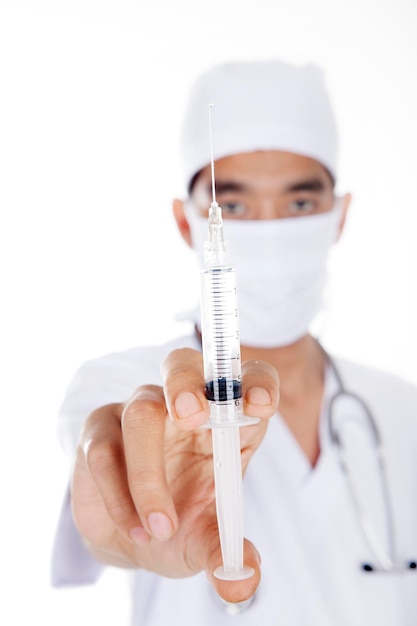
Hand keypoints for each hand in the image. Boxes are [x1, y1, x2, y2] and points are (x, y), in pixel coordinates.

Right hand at [71, 347, 278, 602]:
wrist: (128, 537)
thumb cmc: (179, 526)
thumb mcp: (206, 542)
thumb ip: (227, 556)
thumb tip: (244, 581)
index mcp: (224, 422)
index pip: (246, 380)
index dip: (256, 383)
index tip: (260, 406)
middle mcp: (182, 406)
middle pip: (182, 364)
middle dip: (187, 384)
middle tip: (192, 416)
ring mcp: (138, 412)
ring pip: (141, 413)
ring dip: (149, 474)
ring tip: (160, 528)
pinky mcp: (99, 430)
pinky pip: (104, 449)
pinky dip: (119, 494)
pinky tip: (134, 529)